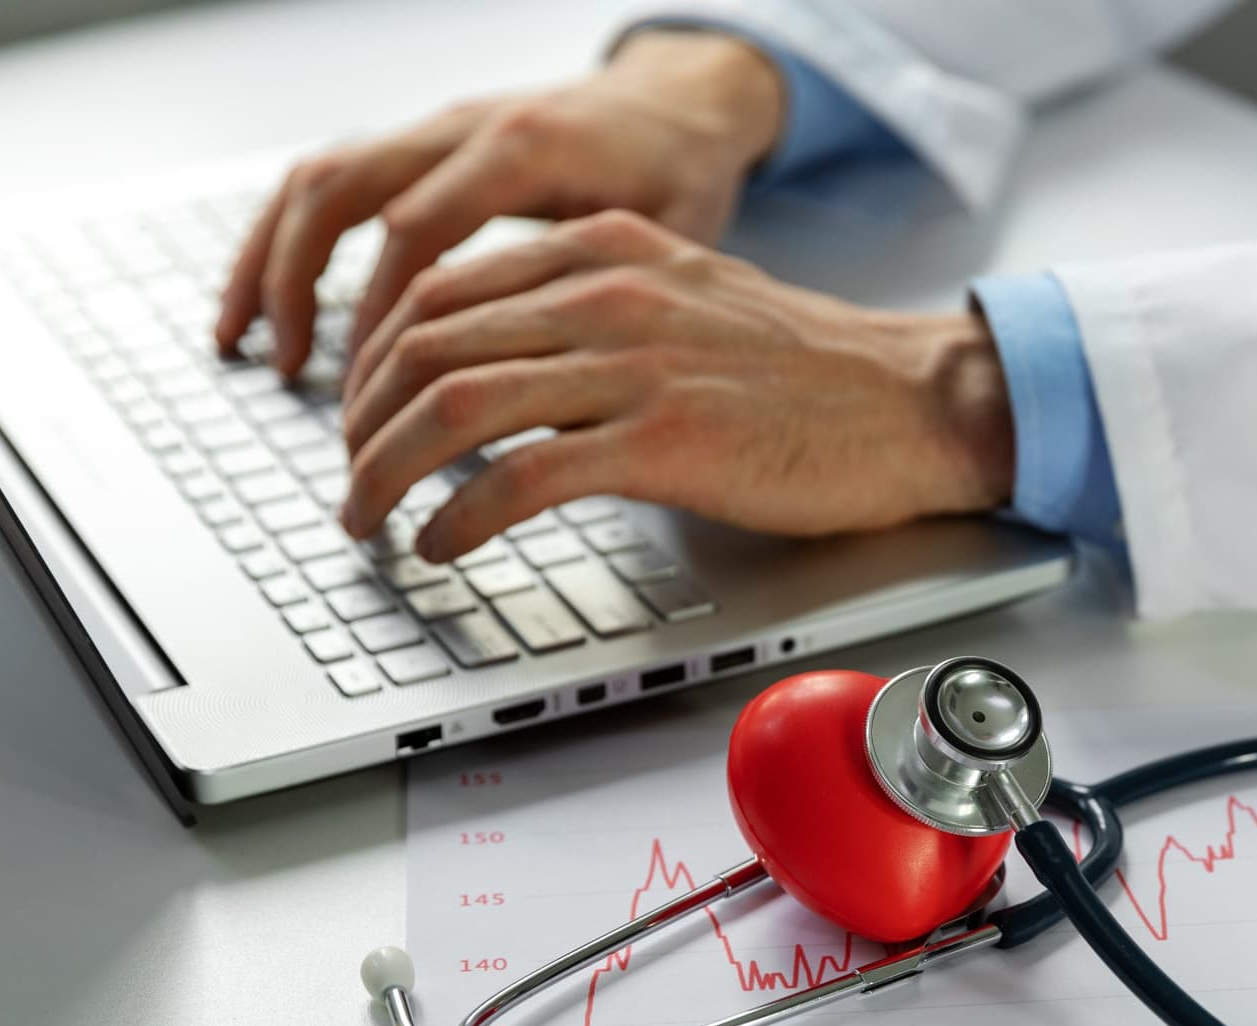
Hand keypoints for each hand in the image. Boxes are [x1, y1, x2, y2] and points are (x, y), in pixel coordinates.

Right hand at [213, 28, 783, 375]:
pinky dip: (286, 243)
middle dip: (296, 283)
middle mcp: (463, 126)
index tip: (365, 388)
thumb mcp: (668, 232)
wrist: (680, 102)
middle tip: (289, 374)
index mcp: (522, 147)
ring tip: (241, 346)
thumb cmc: (681, 172)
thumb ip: (607, 292)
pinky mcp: (422, 147)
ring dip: (268, 261)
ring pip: (318, 178)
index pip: (417, 229)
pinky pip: (330, 182)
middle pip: (342, 188)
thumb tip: (559, 391)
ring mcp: (434, 131)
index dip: (379, 311)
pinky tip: (268, 309)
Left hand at [337, 209, 1016, 561]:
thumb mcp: (686, 296)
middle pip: (426, 344)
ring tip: (368, 520)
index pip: (440, 291)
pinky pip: (520, 477)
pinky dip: (459, 516)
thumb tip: (505, 354)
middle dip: (361, 422)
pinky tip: (442, 544)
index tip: (360, 417)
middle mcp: (608, 291)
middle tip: (348, 480)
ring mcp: (635, 364)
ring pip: (454, 406)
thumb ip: (595, 306)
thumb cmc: (806, 370)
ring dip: (387, 473)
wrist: (908, 402)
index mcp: (605, 249)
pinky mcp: (663, 440)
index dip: (375, 361)